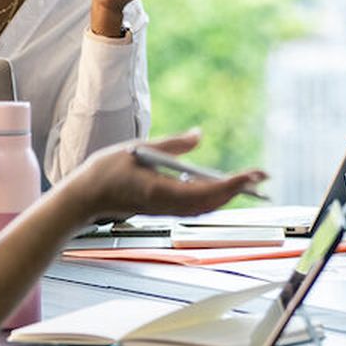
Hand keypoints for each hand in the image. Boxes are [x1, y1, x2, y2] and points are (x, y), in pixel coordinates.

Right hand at [66, 130, 266, 221]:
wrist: (83, 198)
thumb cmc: (106, 170)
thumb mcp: (140, 148)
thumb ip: (173, 144)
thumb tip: (200, 135)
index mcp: (159, 192)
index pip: (204, 192)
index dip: (231, 185)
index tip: (251, 175)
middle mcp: (166, 206)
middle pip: (210, 203)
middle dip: (238, 189)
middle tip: (262, 175)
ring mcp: (164, 211)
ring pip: (205, 208)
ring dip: (228, 195)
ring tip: (250, 180)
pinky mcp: (162, 210)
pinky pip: (195, 208)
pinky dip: (213, 198)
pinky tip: (224, 186)